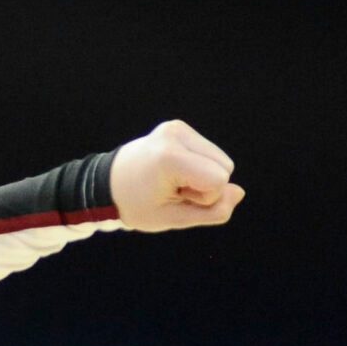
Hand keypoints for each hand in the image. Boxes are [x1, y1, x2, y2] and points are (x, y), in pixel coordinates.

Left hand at [108, 120, 244, 231]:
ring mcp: (176, 127)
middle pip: (225, 167)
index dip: (203, 198)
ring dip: (202, 176)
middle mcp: (175, 135)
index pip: (219, 180)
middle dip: (205, 186)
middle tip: (171, 190)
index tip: (175, 197)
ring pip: (222, 159)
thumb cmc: (136, 206)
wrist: (106, 185)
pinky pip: (210, 152)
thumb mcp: (173, 219)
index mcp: (170, 158)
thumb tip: (239, 191)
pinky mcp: (178, 126)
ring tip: (170, 181)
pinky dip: (198, 165)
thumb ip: (212, 212)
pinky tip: (171, 171)